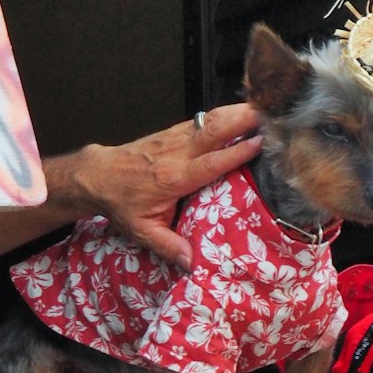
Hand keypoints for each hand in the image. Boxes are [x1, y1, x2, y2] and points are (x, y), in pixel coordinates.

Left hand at [71, 103, 261, 268]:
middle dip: (243, 118)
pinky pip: (204, 119)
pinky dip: (226, 114)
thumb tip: (193, 265)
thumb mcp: (142, 231)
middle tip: (273, 114)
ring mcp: (176, 137)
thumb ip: (168, 247)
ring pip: (211, 118)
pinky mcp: (175, 131)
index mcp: (173, 178)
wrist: (98, 176)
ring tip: (268, 107)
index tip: (259, 143)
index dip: (235, 153)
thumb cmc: (122, 204)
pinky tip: (245, 111)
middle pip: (214, 129)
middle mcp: (177, 152)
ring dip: (239, 111)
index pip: (209, 163)